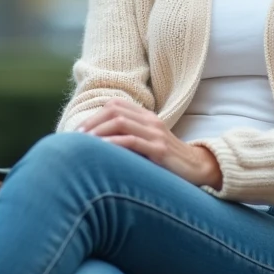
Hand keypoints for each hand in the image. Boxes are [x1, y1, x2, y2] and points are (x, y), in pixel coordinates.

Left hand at [77, 98, 222, 188]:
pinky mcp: (160, 149)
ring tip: (84, 144)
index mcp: (147, 116)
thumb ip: (129, 138)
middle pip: (114, 110)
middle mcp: (151, 120)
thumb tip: (97, 145)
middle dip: (92, 123)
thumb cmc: (167, 159)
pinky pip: (132, 141)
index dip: (94, 115)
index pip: (115, 105)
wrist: (197, 168)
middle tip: (76, 138)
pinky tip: (101, 151)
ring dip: (98, 132)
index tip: (80, 132)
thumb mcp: (148, 143)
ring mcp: (156, 134)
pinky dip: (113, 144)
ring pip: (120, 122)